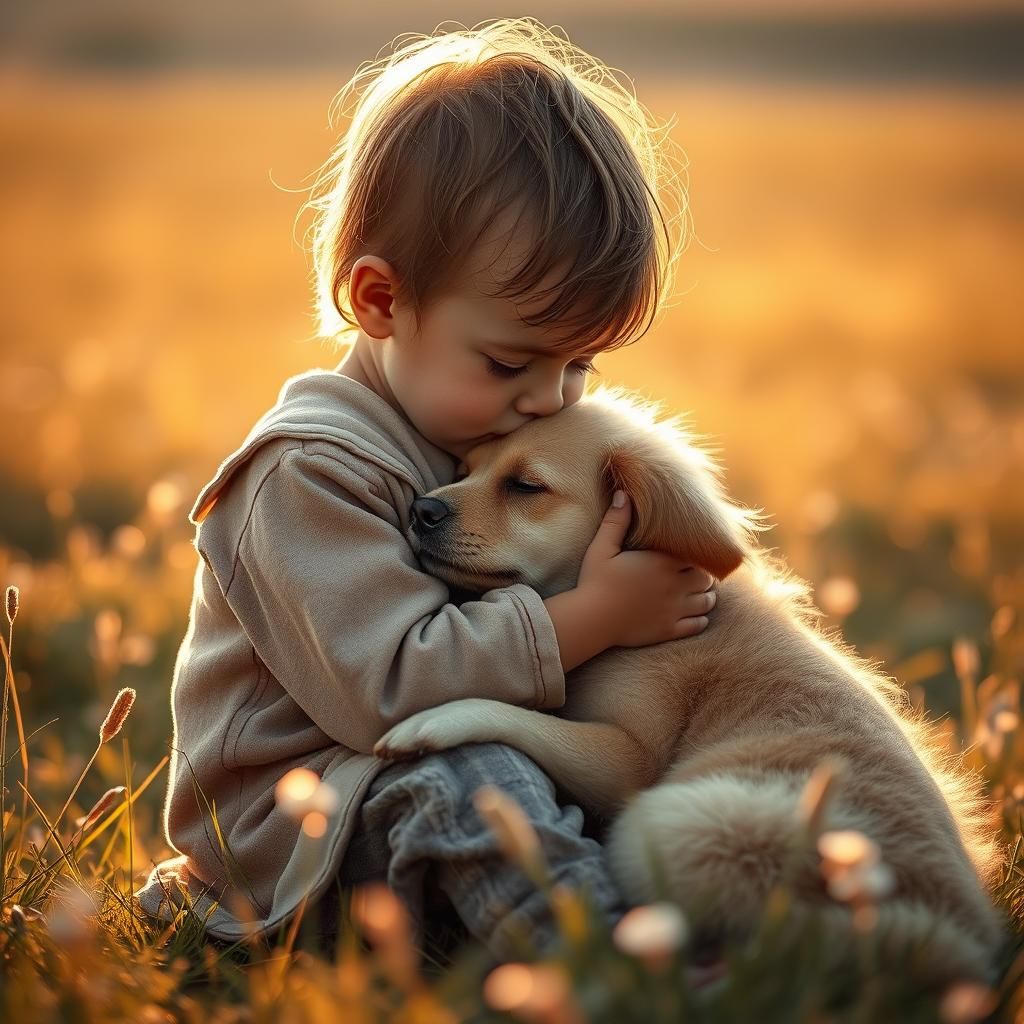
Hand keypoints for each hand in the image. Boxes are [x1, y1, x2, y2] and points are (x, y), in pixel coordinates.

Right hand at [578, 490, 715, 647]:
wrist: (590, 619)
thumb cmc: (594, 581)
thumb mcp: (602, 547)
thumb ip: (616, 521)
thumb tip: (623, 494)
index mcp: (662, 563)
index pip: (696, 555)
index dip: (695, 555)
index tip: (687, 555)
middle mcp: (675, 585)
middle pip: (706, 578)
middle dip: (703, 575)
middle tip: (694, 573)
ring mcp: (675, 610)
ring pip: (707, 601)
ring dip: (705, 596)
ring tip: (697, 593)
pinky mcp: (670, 630)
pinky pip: (699, 624)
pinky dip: (701, 619)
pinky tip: (694, 615)